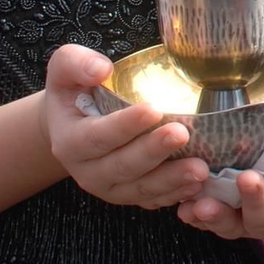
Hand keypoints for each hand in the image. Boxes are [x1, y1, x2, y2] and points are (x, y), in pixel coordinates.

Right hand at [42, 44, 211, 209]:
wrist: (70, 126)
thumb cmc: (73, 93)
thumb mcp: (64, 70)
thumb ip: (76, 64)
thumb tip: (101, 69)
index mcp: (70, 141)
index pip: (97, 136)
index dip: (125, 125)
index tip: (154, 109)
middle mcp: (88, 171)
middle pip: (122, 166)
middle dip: (154, 152)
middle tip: (182, 134)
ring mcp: (110, 188)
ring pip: (140, 189)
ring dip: (171, 180)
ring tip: (200, 169)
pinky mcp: (129, 195)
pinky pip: (152, 200)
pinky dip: (175, 194)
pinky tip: (197, 184)